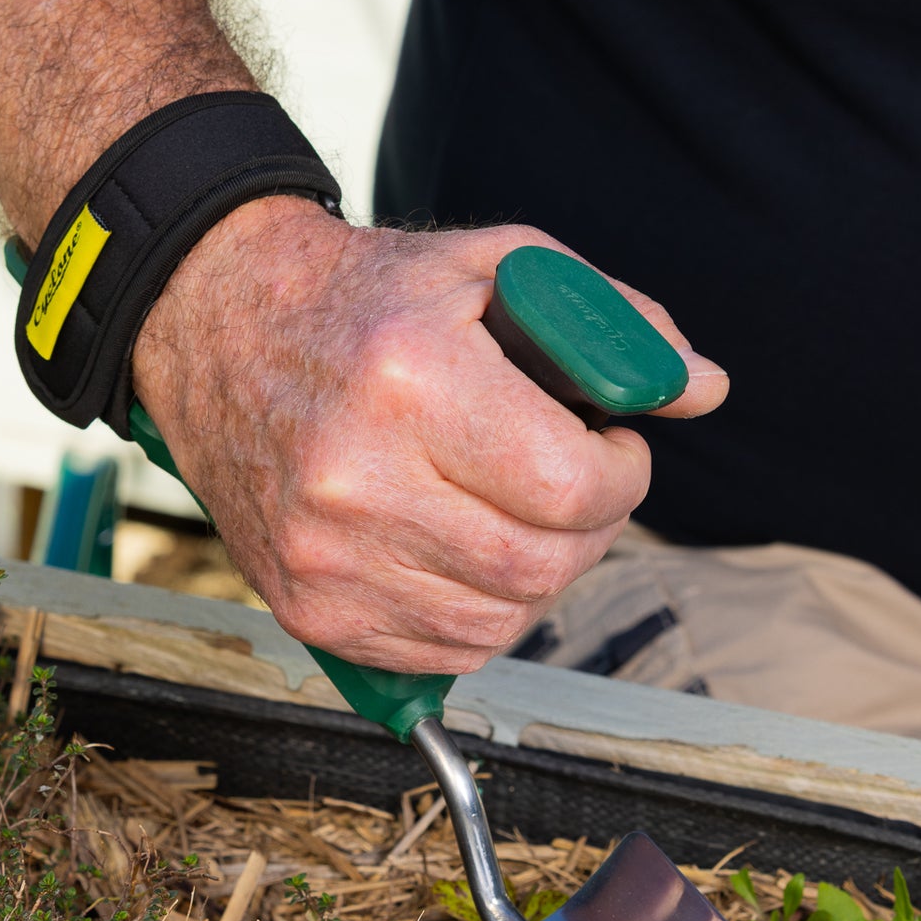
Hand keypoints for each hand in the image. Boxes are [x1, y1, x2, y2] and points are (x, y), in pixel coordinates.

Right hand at [132, 196, 727, 673]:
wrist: (218, 330)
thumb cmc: (370, 299)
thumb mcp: (496, 269)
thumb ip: (611, 325)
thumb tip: (702, 389)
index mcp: (412, 380)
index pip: (572, 490)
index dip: (623, 479)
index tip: (613, 452)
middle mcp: (356, 480)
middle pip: (541, 566)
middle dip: (590, 531)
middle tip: (575, 485)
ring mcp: (323, 557)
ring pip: (500, 622)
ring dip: (538, 574)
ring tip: (515, 512)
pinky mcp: (307, 608)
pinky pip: (443, 651)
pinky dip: (481, 613)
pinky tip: (464, 550)